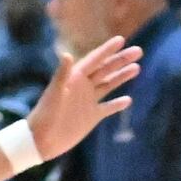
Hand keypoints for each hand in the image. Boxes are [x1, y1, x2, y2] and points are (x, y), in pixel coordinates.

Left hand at [18, 36, 141, 162]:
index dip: (107, 50)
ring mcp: (88, 101)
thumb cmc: (44, 115)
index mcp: (74, 78)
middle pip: (106, 69)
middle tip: (138, 50)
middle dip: (121, 60)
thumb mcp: (54, 93)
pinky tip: (128, 100)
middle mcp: (83, 87)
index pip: (94, 60)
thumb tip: (67, 54)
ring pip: (109, 85)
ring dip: (122, 76)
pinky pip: (108, 107)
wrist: (42, 140)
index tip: (121, 39)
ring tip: (136, 67)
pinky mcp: (92, 116)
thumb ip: (62, 74)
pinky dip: (117, 104)